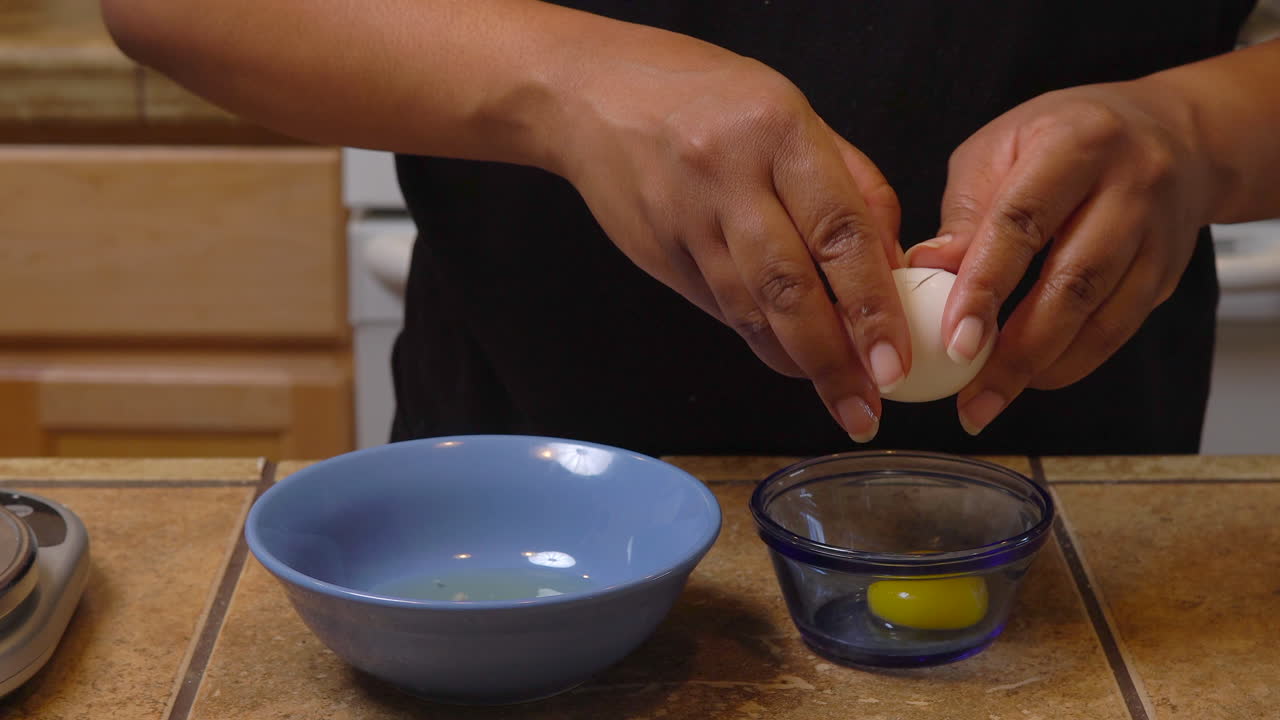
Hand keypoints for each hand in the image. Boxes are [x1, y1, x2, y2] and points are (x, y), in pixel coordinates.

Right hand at [550, 28, 909, 441]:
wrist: (590, 96)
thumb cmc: (704, 94)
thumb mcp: (793, 110)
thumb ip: (852, 184)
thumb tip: (892, 264)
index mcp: (778, 131)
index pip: (839, 231)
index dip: (872, 306)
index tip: (895, 360)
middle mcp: (728, 178)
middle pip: (788, 288)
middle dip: (833, 359)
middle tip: (866, 407)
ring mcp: (686, 221)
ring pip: (749, 310)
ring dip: (798, 363)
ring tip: (840, 399)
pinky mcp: (659, 254)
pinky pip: (719, 307)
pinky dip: (760, 338)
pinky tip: (790, 358)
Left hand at [905, 80, 1218, 434]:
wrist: (1168, 131)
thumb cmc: (1063, 136)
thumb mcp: (1001, 148)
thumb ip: (966, 211)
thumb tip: (924, 270)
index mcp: (1075, 143)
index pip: (1021, 223)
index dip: (984, 288)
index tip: (953, 341)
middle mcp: (1128, 186)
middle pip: (1072, 282)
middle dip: (1016, 350)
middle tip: (970, 394)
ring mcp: (1156, 233)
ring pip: (1103, 315)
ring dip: (1042, 366)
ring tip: (990, 398)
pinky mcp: (1167, 272)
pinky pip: (1120, 329)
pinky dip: (1073, 361)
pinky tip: (1032, 377)